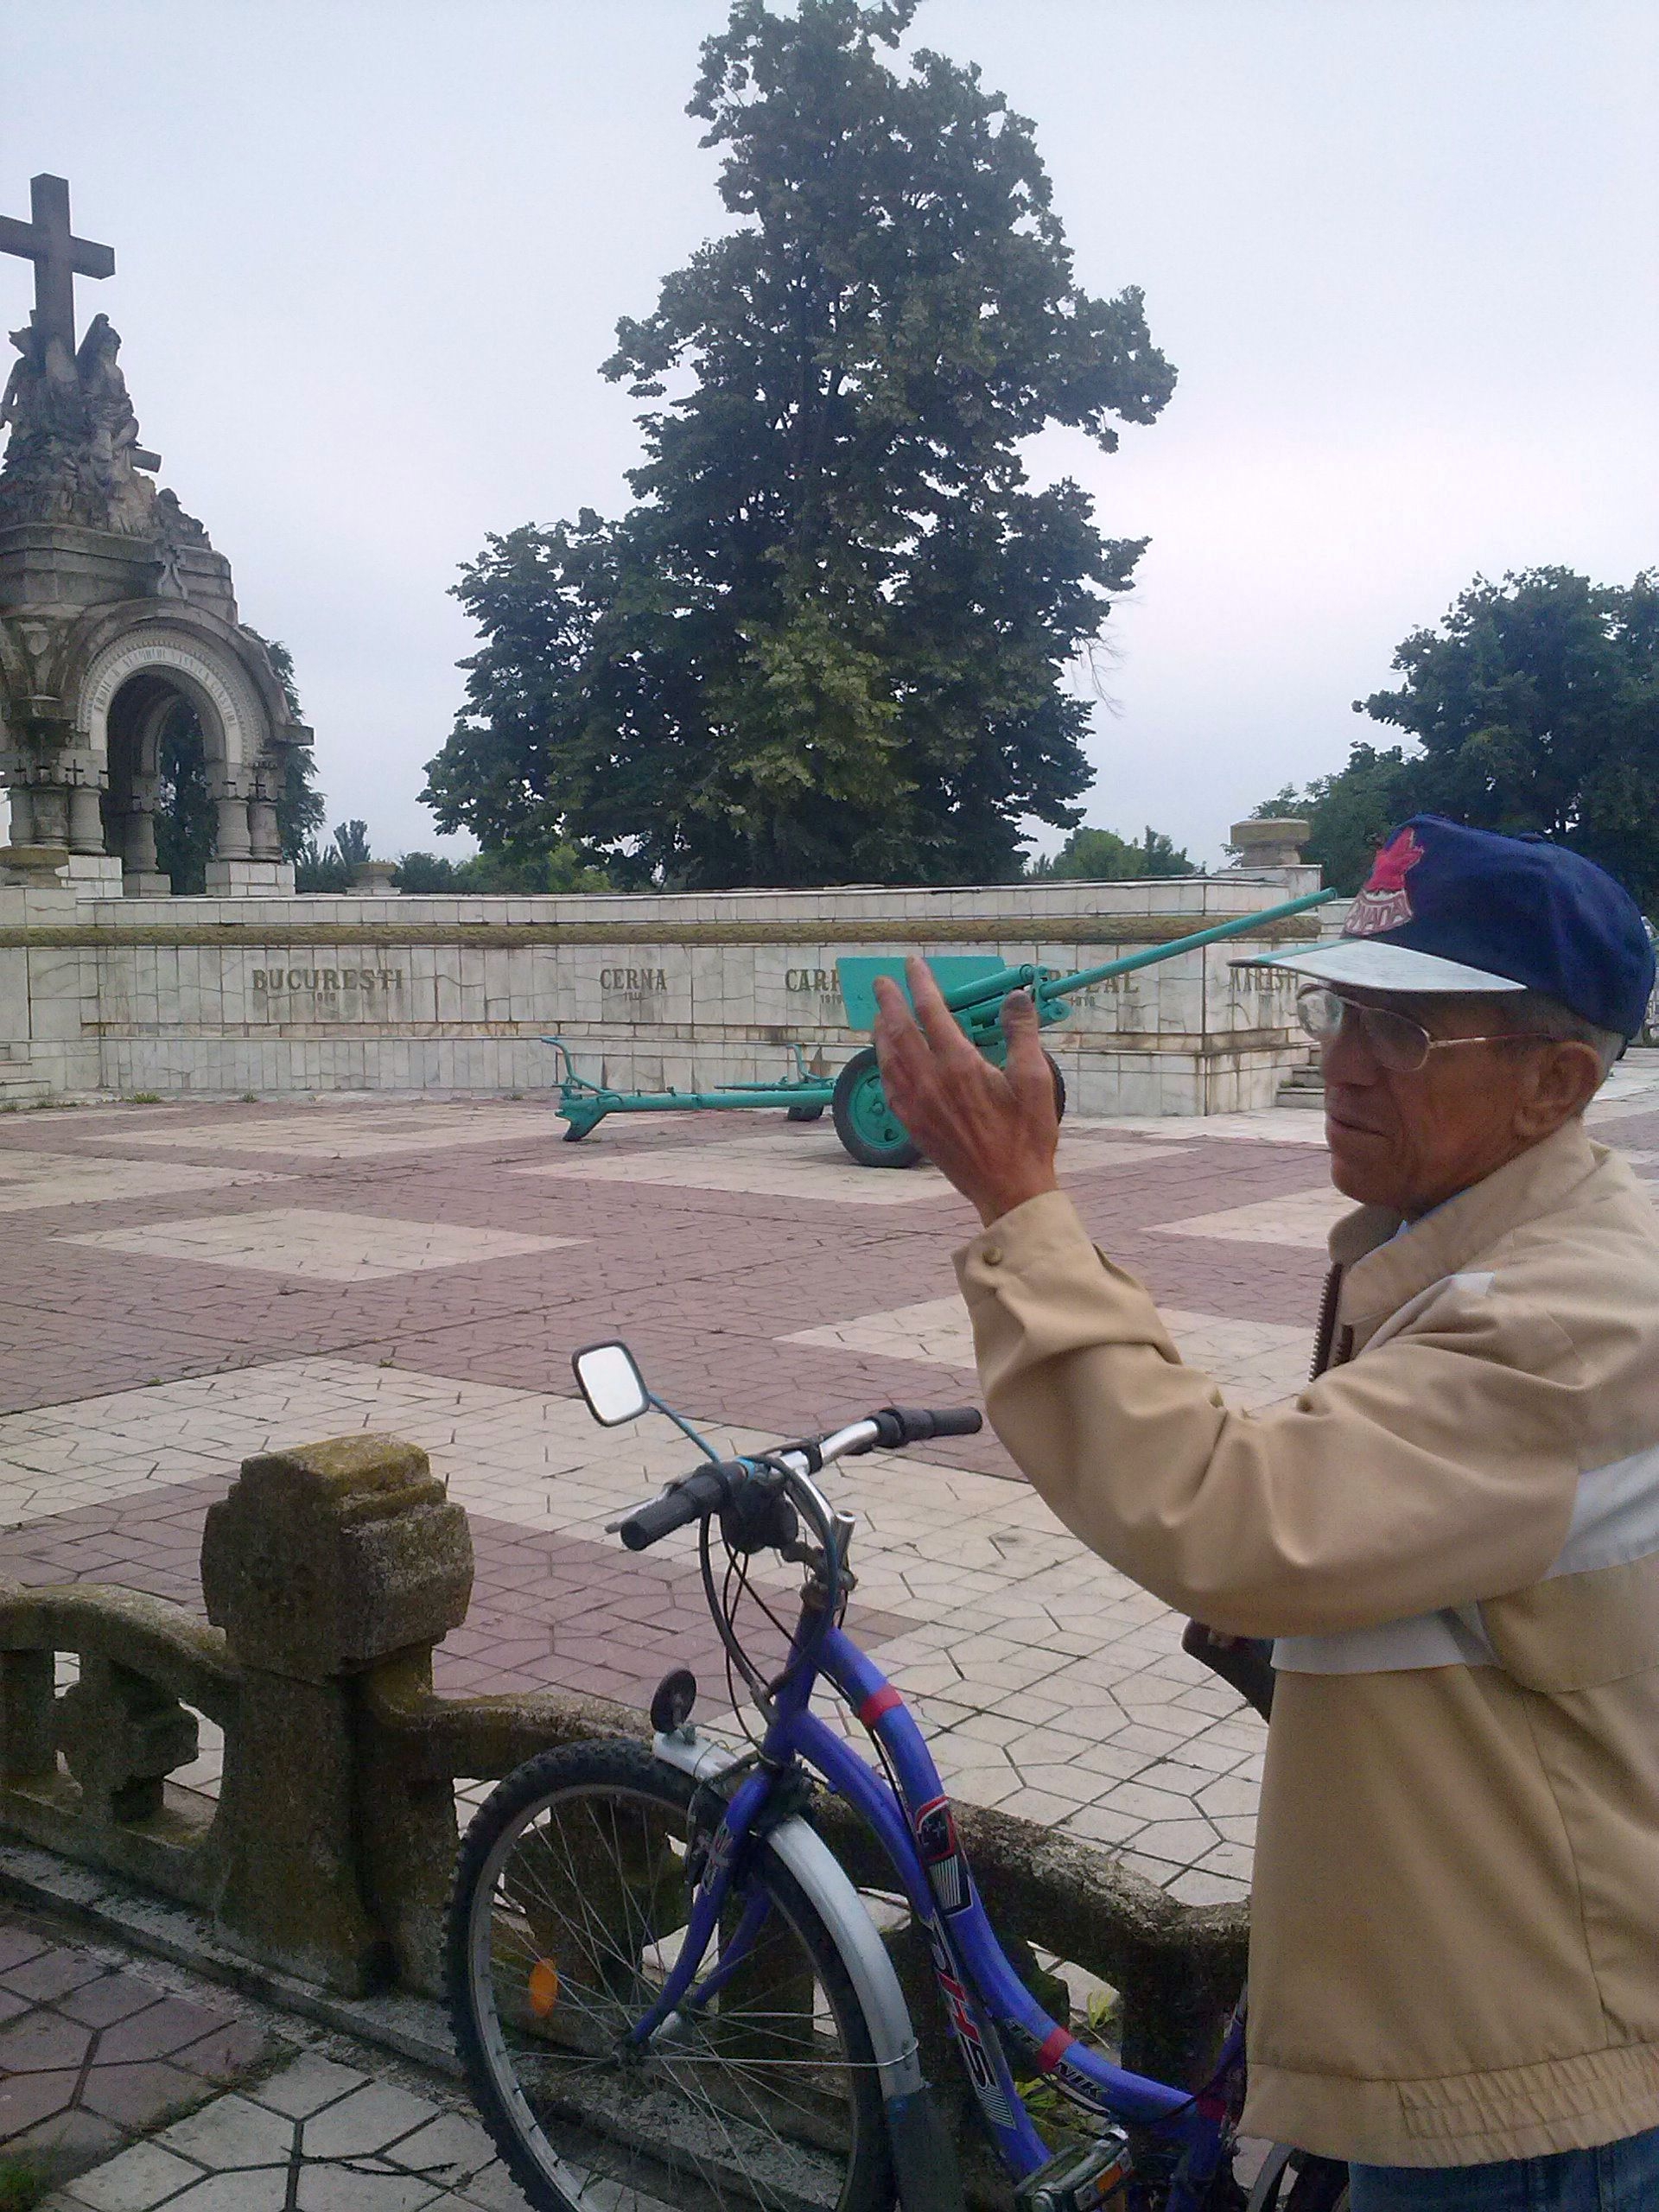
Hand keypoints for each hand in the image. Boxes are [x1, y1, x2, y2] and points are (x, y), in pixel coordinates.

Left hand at [872, 957, 1060, 1225]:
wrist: (1008, 1188)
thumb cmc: (1026, 1135)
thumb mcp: (1034, 1079)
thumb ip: (1021, 1033)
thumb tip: (1016, 997)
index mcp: (959, 1064)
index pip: (932, 1011)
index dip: (920, 983)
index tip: (912, 964)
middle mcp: (930, 1081)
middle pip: (899, 1030)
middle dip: (888, 1001)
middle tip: (880, 982)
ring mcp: (917, 1106)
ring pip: (887, 1059)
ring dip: (881, 1032)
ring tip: (879, 1015)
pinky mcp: (913, 1127)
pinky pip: (889, 1088)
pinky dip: (883, 1066)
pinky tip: (885, 1062)